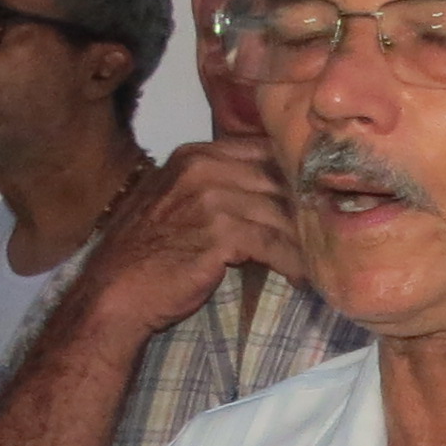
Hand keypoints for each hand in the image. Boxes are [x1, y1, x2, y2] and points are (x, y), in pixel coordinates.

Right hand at [59, 142, 308, 351]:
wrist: (114, 293)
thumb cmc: (148, 254)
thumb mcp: (178, 203)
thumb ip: (218, 186)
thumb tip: (273, 191)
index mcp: (195, 155)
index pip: (263, 152)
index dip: (294, 176)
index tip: (316, 198)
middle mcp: (203, 169)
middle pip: (277, 180)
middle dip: (306, 208)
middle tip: (331, 231)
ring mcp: (210, 198)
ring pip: (279, 213)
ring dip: (304, 239)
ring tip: (322, 258)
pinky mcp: (219, 232)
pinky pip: (273, 244)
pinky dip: (293, 262)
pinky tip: (303, 277)